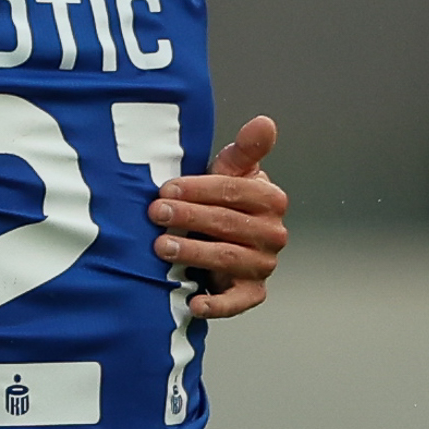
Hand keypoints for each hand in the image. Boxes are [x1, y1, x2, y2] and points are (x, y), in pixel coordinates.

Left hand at [147, 116, 288, 318]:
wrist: (222, 235)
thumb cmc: (222, 198)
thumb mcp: (230, 171)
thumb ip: (246, 149)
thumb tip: (264, 122)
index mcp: (270, 199)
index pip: (234, 192)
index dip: (199, 189)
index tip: (167, 188)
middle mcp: (273, 233)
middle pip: (227, 224)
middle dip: (188, 218)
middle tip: (155, 213)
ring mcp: (263, 264)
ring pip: (227, 258)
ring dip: (193, 253)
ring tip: (161, 247)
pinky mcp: (251, 291)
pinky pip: (237, 302)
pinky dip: (216, 305)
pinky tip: (193, 303)